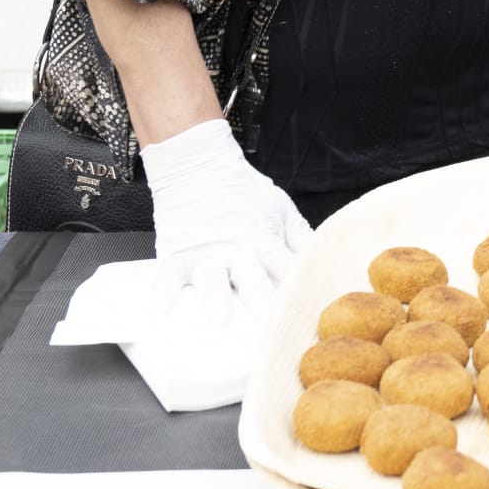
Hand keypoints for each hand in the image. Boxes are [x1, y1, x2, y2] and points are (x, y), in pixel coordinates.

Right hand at [143, 117, 311, 300]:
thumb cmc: (241, 189)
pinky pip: (167, 277)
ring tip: (222, 318)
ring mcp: (206, 255)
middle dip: (264, 304)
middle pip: (254, 282)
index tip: (307, 318)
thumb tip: (325, 262)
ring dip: (217, 298)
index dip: (299, 296)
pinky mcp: (177, 253)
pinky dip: (164, 293)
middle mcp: (237, 253)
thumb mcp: (281, 209)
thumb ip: (301, 239)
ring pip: (213, 281)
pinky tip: (163, 309)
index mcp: (266, 244)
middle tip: (273, 325)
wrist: (199, 163)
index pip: (287, 275)